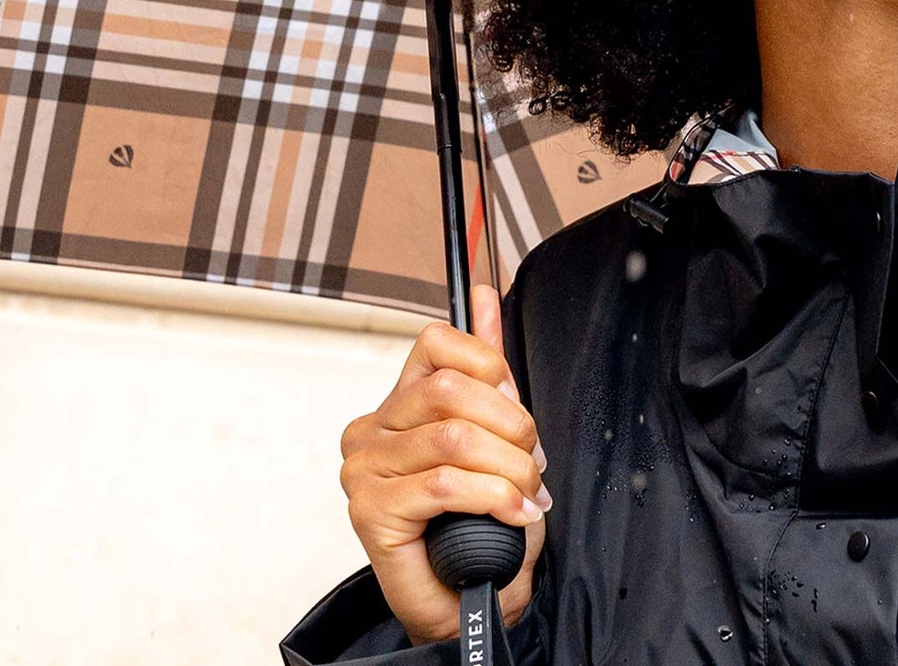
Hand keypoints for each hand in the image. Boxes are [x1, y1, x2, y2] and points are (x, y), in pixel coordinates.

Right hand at [339, 285, 547, 643]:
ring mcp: (364, 470)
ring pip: (454, 438)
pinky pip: (444, 483)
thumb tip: (486, 297)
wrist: (471, 600)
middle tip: (532, 463)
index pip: (435, 344)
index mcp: (398, 405)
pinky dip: (492, 496)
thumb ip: (487, 372)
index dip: (488, 365)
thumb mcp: (495, 437)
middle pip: (449, 389)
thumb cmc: (480, 526)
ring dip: (509, 469)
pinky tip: (510, 514)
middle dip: (510, 425)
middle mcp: (371, 430)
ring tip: (525, 495)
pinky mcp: (370, 510)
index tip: (513, 404)